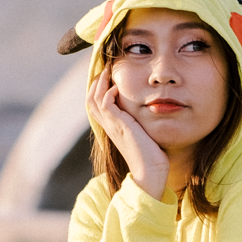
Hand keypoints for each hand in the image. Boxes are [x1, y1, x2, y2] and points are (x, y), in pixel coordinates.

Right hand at [88, 66, 168, 198]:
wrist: (150, 172)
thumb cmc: (151, 156)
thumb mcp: (143, 134)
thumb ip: (140, 123)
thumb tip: (147, 112)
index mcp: (112, 127)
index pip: (96, 104)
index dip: (98, 88)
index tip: (107, 76)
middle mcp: (109, 125)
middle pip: (90, 98)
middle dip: (96, 82)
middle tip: (105, 69)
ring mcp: (112, 126)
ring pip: (94, 99)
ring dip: (100, 83)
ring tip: (108, 71)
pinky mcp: (120, 126)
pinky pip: (105, 105)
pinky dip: (107, 93)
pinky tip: (115, 87)